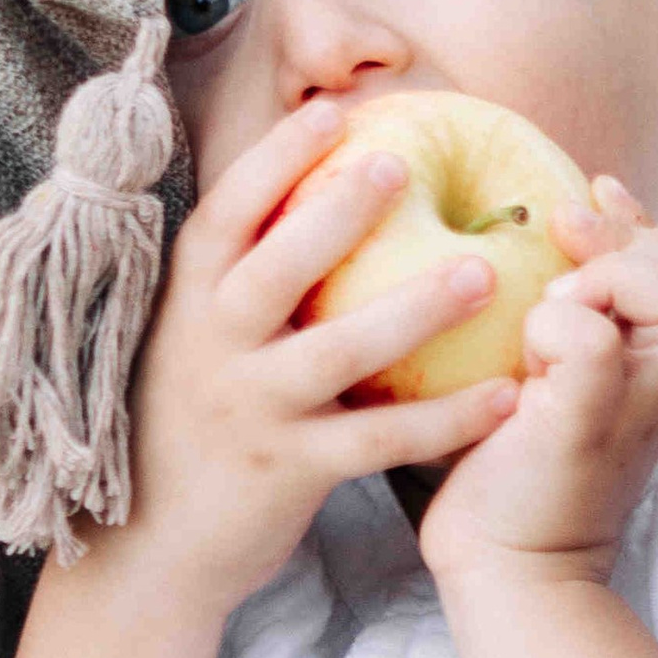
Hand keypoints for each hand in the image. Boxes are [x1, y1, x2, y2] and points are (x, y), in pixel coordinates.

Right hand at [113, 101, 519, 621]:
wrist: (152, 546)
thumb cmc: (193, 418)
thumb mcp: (191, 336)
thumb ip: (240, 275)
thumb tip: (312, 188)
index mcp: (187, 301)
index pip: (225, 215)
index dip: (276, 160)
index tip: (332, 111)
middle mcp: (211, 347)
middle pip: (274, 267)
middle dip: (335, 212)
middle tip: (400, 164)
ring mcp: (249, 410)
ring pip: (338, 352)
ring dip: (414, 310)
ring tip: (483, 273)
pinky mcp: (289, 471)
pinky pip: (379, 440)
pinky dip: (444, 420)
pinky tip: (504, 395)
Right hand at [416, 179, 657, 597]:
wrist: (509, 567)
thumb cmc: (539, 502)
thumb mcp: (569, 428)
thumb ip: (587, 356)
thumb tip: (573, 306)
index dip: (624, 271)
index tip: (558, 299)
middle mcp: (651, 363)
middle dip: (624, 236)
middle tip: (560, 232)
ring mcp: (616, 366)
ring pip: (650, 271)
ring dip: (610, 237)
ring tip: (562, 224)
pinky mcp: (573, 370)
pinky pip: (600, 296)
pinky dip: (583, 256)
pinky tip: (551, 235)